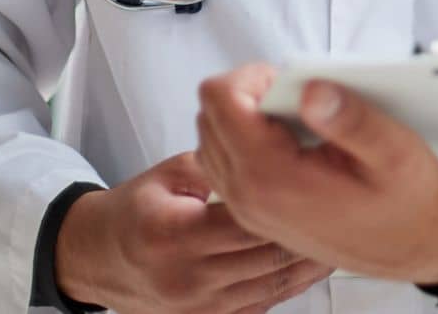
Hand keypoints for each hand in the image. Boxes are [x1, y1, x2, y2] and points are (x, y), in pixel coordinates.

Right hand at [54, 150, 332, 313]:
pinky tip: (310, 266)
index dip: (286, 203)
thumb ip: (213, 162)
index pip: (246, 220)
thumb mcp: (165, 175)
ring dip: (308, 263)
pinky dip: (288, 285)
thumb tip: (258, 141)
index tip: (316, 181)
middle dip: (308, 232)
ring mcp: (198, 306)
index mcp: (174, 233)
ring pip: (270, 285)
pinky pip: (260, 304)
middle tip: (342, 207)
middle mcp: (186, 277)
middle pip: (265, 255)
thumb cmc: (131, 213)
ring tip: (341, 237)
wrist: (95, 260)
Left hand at [195, 63, 437, 285]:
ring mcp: (246, 209)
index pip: (221, 100)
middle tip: (296, 97)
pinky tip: (286, 138)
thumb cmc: (405, 202)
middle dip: (249, 92)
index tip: (290, 82)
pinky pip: (222, 161)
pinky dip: (244, 138)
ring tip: (293, 117)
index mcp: (274, 180)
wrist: (411, 246)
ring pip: (209, 137)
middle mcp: (249, 198)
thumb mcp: (395, 151)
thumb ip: (352, 119)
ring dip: (244, 114)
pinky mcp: (253, 212)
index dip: (253, 77)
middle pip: (209, 114)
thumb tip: (311, 90)